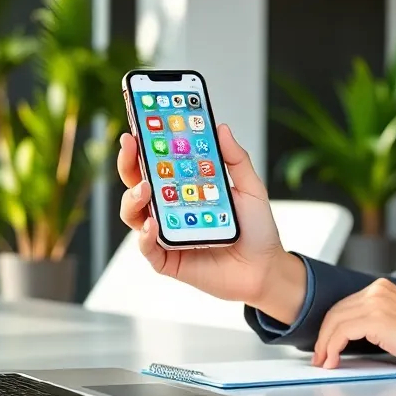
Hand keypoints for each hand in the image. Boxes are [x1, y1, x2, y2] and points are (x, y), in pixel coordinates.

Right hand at [116, 125, 306, 322]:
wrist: (266, 269)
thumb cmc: (257, 230)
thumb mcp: (251, 189)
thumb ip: (236, 160)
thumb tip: (221, 128)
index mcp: (184, 189)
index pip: (156, 164)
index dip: (144, 145)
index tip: (139, 126)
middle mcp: (170, 209)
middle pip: (137, 184)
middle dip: (128, 163)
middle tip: (130, 145)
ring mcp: (166, 234)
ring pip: (133, 214)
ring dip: (132, 198)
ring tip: (144, 188)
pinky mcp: (167, 260)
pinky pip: (147, 248)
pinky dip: (144, 236)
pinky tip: (152, 223)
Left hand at [312, 278, 395, 370]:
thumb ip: (374, 321)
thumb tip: (350, 337)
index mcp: (381, 289)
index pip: (345, 306)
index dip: (331, 328)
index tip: (325, 346)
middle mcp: (376, 291)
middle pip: (336, 312)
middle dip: (323, 336)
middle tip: (320, 357)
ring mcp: (375, 303)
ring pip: (335, 322)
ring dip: (325, 344)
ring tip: (324, 362)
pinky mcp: (376, 319)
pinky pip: (342, 332)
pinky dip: (332, 347)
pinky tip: (333, 360)